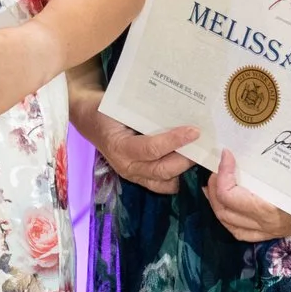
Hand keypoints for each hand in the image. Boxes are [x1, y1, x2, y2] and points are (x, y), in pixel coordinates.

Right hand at [75, 105, 199, 194]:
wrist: (89, 119)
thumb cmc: (105, 109)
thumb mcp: (121, 107)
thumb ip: (145, 113)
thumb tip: (178, 111)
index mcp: (119, 147)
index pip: (151, 149)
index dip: (175, 141)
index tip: (194, 131)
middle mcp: (126, 166)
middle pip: (163, 170)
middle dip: (186, 159)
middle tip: (201, 144)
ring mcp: (133, 175)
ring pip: (166, 182)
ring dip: (183, 169)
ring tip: (195, 153)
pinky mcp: (139, 178)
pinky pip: (163, 184)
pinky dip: (176, 176)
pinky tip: (184, 161)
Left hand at [204, 151, 290, 242]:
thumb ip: (274, 167)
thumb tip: (245, 149)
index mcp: (270, 209)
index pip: (229, 195)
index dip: (222, 174)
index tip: (226, 156)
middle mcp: (264, 224)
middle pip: (223, 209)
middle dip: (214, 188)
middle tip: (216, 169)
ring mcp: (265, 232)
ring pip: (226, 222)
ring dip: (215, 202)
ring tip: (213, 184)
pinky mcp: (267, 235)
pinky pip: (238, 231)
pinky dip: (225, 216)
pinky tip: (221, 203)